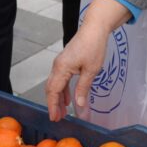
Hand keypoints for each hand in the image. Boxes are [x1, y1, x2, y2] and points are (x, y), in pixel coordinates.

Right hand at [45, 0, 129, 119]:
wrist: (94, 28)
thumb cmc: (94, 46)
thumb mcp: (91, 70)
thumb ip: (83, 89)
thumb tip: (79, 106)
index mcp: (62, 68)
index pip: (53, 91)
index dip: (52, 106)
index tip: (54, 118)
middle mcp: (57, 65)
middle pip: (51, 88)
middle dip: (53, 104)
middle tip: (58, 118)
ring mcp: (61, 62)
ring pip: (55, 84)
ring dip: (58, 98)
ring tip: (63, 112)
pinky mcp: (66, 61)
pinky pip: (60, 78)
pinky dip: (63, 90)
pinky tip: (68, 98)